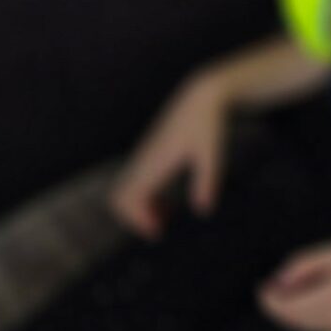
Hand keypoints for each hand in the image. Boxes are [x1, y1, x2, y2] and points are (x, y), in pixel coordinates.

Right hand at [110, 70, 230, 238]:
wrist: (200, 98)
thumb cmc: (208, 126)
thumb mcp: (212, 154)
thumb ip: (207, 180)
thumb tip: (203, 210)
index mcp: (154, 163)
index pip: (129, 197)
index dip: (138, 219)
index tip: (159, 232)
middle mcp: (143, 161)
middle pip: (117, 198)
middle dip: (133, 218)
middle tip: (159, 230)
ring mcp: (142, 158)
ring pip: (124, 192)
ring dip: (138, 210)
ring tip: (165, 220)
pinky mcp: (147, 156)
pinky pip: (135, 184)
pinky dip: (144, 200)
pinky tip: (168, 207)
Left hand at [258, 240, 330, 330]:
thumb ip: (302, 267)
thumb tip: (279, 284)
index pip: (289, 309)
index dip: (271, 301)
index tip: (262, 290)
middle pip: (295, 321)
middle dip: (282, 306)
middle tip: (274, 287)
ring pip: (306, 326)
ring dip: (296, 311)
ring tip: (295, 289)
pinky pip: (321, 327)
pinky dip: (312, 316)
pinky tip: (317, 297)